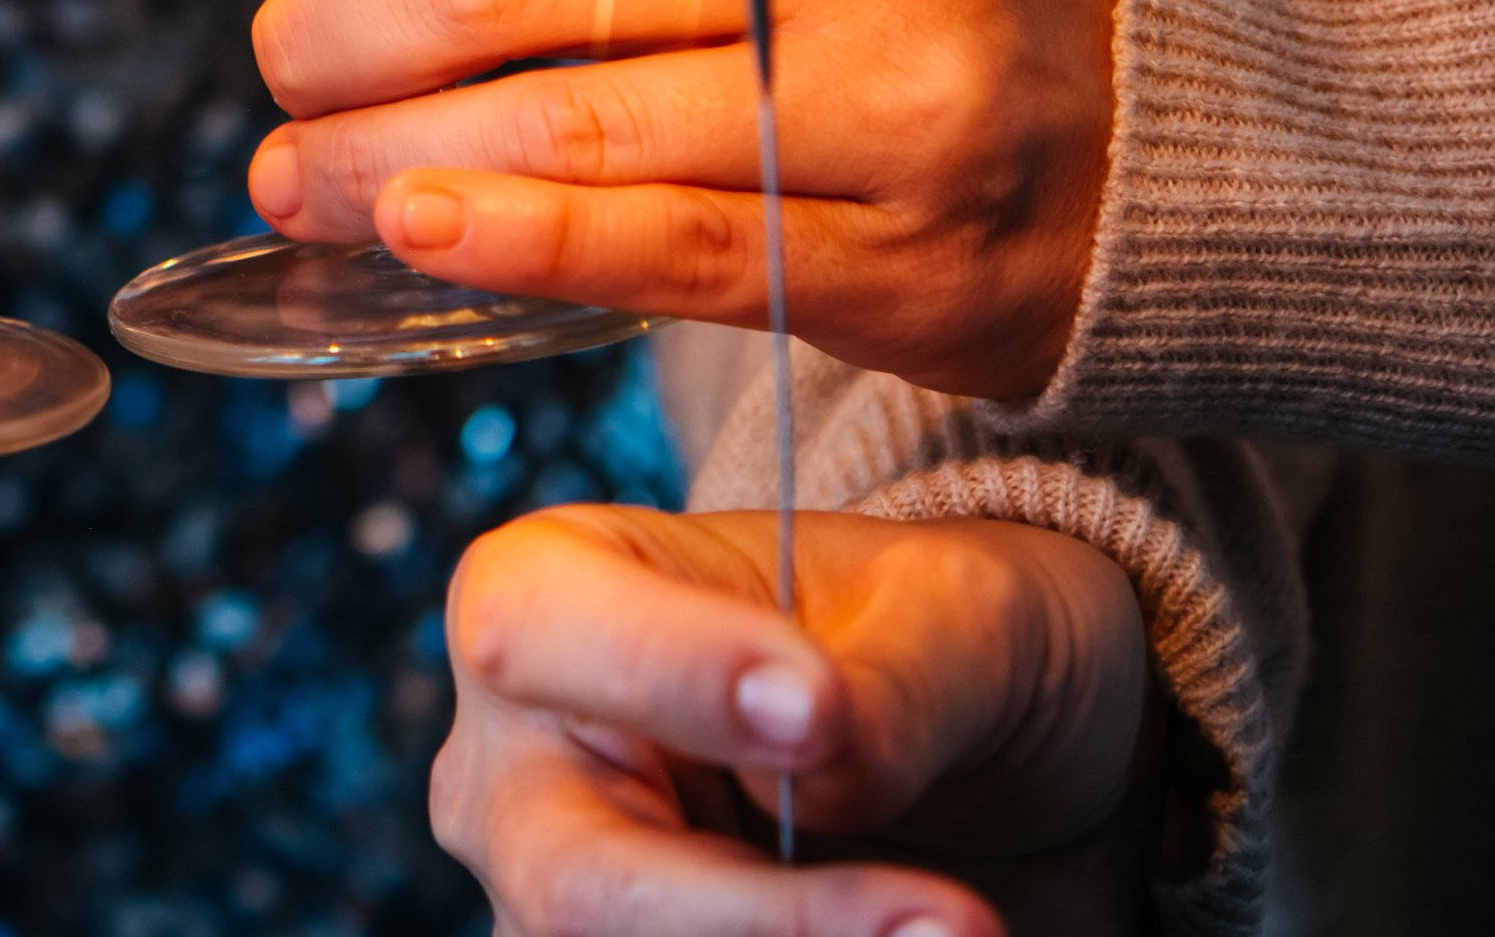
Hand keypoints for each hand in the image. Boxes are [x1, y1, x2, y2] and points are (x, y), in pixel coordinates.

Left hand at [240, 0, 1113, 398]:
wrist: (1187, 107)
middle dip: (337, 23)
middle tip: (275, 56)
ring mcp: (888, 101)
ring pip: (563, 124)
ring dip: (379, 156)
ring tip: (288, 169)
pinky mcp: (902, 257)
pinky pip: (664, 249)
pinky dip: (511, 240)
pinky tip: (405, 230)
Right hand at [439, 506, 1160, 936]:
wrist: (975, 764)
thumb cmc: (929, 638)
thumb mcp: (951, 612)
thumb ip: (891, 682)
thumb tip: (825, 771)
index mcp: (547, 592)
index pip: (537, 629)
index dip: (669, 675)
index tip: (822, 714)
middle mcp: (519, 764)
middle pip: (570, 873)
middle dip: (764, 916)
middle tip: (951, 917)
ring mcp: (558, 899)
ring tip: (956, 932)